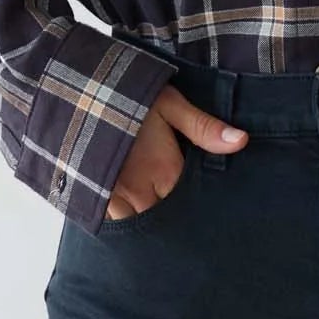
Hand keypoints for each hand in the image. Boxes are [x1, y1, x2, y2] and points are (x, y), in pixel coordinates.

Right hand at [105, 84, 248, 221]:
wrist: (76, 92)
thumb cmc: (126, 95)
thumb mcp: (169, 103)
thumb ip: (203, 127)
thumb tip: (242, 141)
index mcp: (165, 171)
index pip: (191, 202)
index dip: (198, 201)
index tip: (205, 200)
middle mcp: (141, 193)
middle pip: (167, 220)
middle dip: (175, 217)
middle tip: (184, 214)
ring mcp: (114, 198)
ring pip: (139, 226)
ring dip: (149, 221)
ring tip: (158, 215)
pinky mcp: (94, 197)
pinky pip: (113, 222)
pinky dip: (123, 220)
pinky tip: (131, 215)